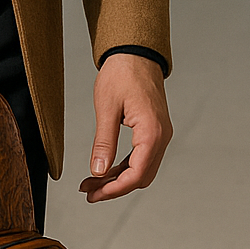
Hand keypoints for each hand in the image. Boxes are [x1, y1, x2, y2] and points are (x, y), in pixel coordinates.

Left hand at [79, 53, 172, 203]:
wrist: (135, 54)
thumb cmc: (122, 74)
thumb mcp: (106, 108)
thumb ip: (104, 142)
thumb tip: (98, 171)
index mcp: (152, 133)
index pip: (136, 174)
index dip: (114, 189)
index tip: (94, 194)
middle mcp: (161, 137)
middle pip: (141, 177)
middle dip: (114, 188)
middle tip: (88, 191)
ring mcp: (160, 135)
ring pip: (142, 169)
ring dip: (118, 178)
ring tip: (92, 182)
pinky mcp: (154, 131)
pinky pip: (142, 157)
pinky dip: (124, 166)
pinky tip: (106, 169)